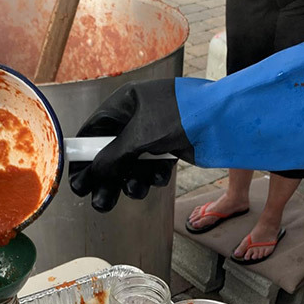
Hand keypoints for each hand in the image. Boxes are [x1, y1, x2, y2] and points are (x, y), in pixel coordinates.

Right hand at [68, 79, 187, 212]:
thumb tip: (90, 176)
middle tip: (99, 201)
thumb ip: (111, 158)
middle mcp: (138, 115)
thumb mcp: (139, 137)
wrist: (225, 120)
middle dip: (108, 177)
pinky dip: (154, 175)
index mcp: (126, 102)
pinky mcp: (172, 146)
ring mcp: (156, 132)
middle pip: (112, 152)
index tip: (78, 179)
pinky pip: (153, 166)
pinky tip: (159, 177)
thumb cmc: (182, 115)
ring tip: (135, 190)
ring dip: (132, 180)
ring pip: (134, 163)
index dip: (84, 156)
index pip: (94, 130)